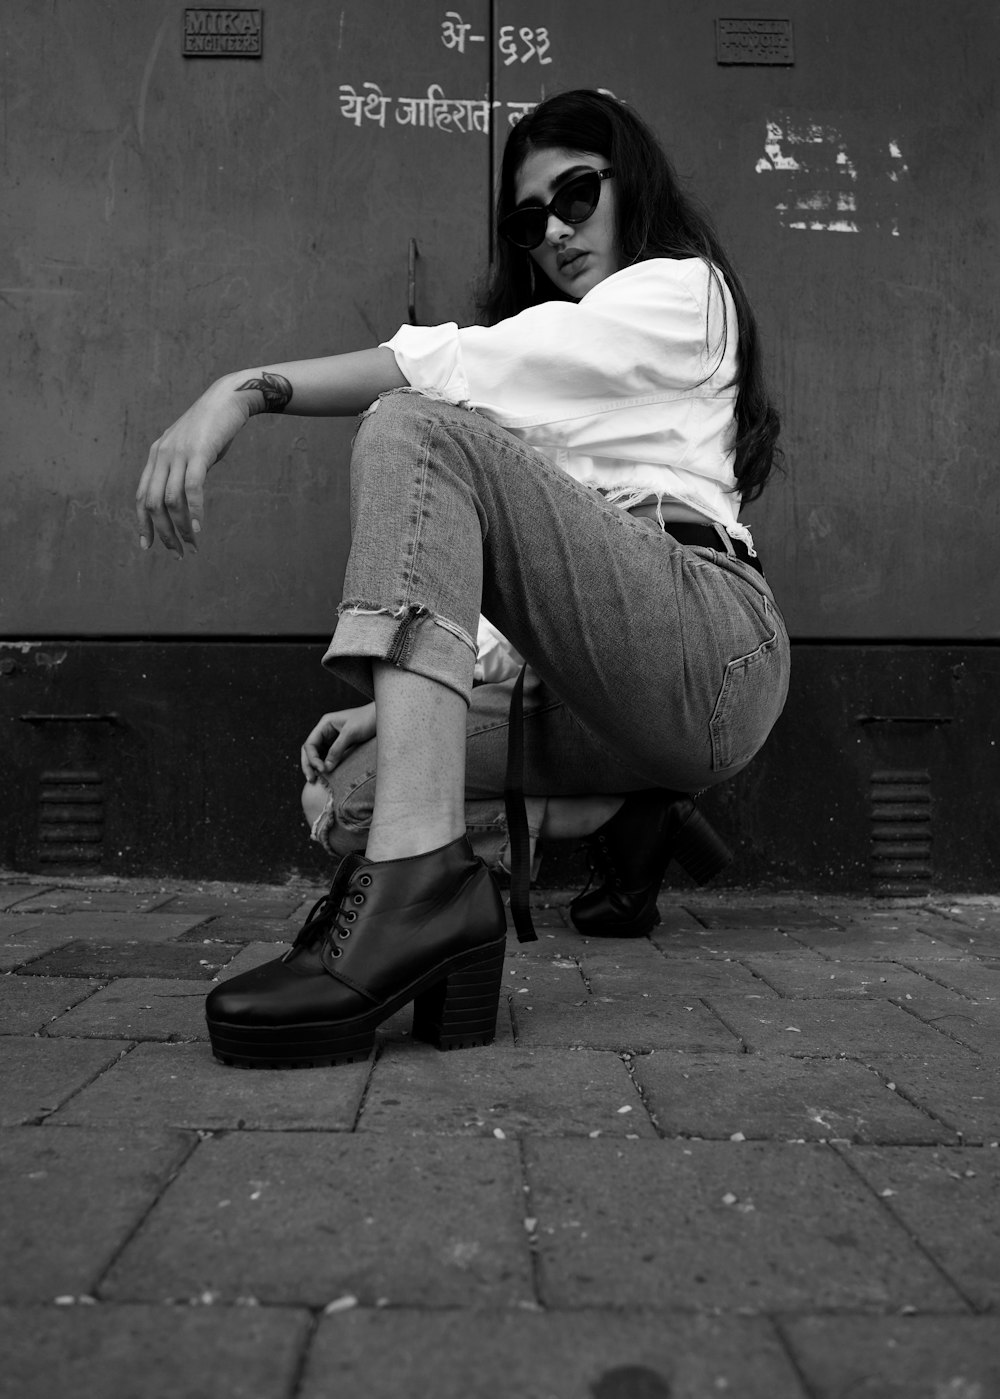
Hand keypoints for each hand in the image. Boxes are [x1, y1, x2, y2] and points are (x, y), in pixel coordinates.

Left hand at [135, 376, 250, 555]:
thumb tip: (187, 496)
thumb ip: (183, 470)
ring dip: (180, 528)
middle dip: (163, 532)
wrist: (228, 398)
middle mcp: (161, 455)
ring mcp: (178, 453)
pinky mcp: (198, 453)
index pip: (141, 496)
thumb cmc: (213, 427)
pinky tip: (198, 529)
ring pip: (170, 500)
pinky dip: (194, 512)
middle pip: (152, 503)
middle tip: (177, 553)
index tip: (148, 545)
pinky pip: (191, 489)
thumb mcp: (191, 449)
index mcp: (156, 456)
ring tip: (192, 546)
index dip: (142, 523)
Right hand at [300, 703, 376, 782]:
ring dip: (315, 767)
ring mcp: (332, 739)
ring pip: (317, 755)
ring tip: (316, 780)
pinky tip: (327, 775)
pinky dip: (325, 766)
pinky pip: (328, 757)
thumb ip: (337, 749)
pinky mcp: (340, 746)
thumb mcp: (351, 733)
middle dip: (308, 765)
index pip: (310, 744)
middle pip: (310, 750)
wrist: (382, 717)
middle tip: (312, 779)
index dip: (312, 758)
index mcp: (325, 724)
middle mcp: (325, 731)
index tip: (321, 770)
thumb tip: (326, 768)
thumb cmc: (367, 719)